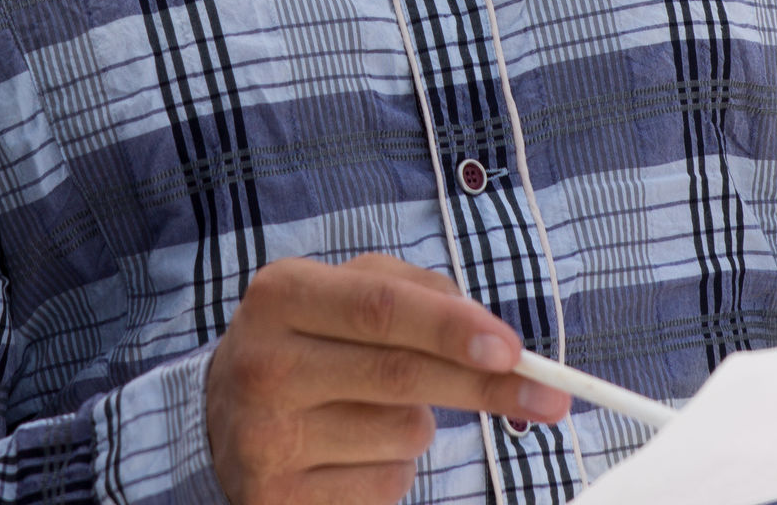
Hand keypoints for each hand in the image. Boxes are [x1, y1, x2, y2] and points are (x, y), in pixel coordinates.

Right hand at [205, 253, 568, 504]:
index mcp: (281, 294)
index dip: (452, 328)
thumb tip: (495, 335)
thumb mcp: (343, 293)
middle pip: (400, 375)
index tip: (513, 347)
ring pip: (403, 434)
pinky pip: (385, 485)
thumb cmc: (309, 342)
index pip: (382, 307)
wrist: (225, 417)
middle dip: (486, 386)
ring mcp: (264, 437)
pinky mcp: (277, 498)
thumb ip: (417, 293)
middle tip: (552, 397)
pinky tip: (350, 451)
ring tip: (370, 409)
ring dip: (419, 425)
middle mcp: (263, 363)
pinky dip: (392, 468)